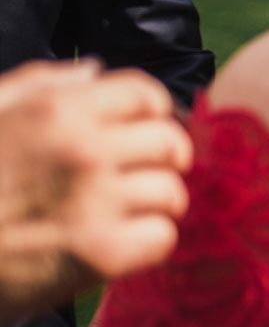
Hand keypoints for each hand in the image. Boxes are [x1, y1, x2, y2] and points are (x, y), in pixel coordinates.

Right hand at [0, 60, 191, 320]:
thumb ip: (38, 87)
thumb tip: (94, 72)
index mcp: (57, 111)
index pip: (146, 95)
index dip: (151, 113)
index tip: (144, 131)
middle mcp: (85, 150)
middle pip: (169, 143)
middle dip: (160, 159)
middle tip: (140, 176)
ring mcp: (96, 202)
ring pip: (172, 192)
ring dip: (153, 204)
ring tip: (124, 214)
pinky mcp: (100, 254)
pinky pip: (162, 237)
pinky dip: (147, 242)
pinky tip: (117, 243)